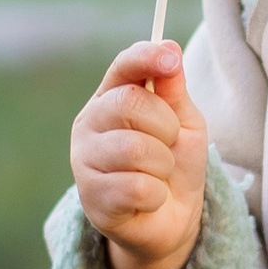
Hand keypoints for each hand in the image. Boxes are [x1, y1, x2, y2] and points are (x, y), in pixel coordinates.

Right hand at [69, 41, 207, 268]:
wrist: (171, 220)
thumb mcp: (183, 122)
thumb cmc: (174, 163)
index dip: (145, 57)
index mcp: (110, 98)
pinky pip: (137, 187)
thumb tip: (169, 47)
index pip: (122, 67)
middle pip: (129, 102)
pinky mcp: (91, 199)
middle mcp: (89, 125)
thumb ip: (173, 90)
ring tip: (159, 174)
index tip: (170, 58)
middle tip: (170, 144)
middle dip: (166, 125)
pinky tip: (149, 199)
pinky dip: (157, 194)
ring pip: (135, 148)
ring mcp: (84, 162)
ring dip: (163, 164)